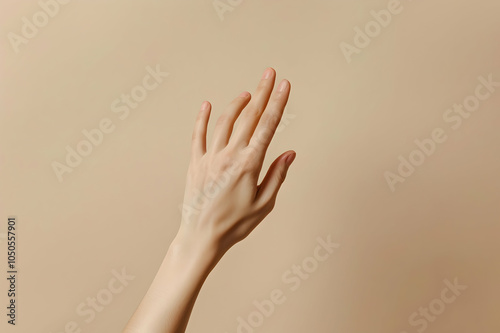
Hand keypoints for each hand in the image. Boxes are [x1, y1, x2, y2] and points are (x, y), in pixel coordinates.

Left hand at [176, 67, 295, 258]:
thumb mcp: (264, 204)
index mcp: (249, 165)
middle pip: (249, 117)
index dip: (277, 103)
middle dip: (261, 93)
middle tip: (270, 74)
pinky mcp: (195, 163)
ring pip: (224, 122)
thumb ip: (277, 176)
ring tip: (248, 92)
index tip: (284, 85)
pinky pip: (197, 135)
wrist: (201, 237)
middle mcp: (229, 156)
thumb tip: (290, 153)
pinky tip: (206, 105)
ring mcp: (210, 157)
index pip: (267, 127)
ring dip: (238, 104)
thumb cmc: (235, 225)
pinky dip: (202, 119)